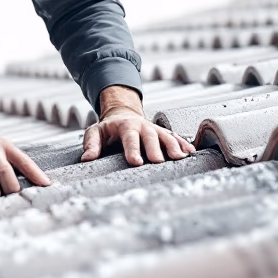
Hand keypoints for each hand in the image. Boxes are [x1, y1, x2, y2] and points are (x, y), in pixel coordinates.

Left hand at [81, 85, 196, 164]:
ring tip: (181, 158)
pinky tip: (191, 153)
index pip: (129, 138)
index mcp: (125, 126)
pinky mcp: (163, 134)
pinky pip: (175, 138)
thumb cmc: (108, 129)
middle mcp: (143, 126)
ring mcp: (155, 129)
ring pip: (166, 136)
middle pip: (151, 137)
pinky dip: (183, 144)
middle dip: (156, 148)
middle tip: (159, 162)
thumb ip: (91, 144)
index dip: (133, 150)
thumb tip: (86, 159)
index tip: (136, 162)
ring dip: (174, 146)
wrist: (123, 115)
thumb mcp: (95, 132)